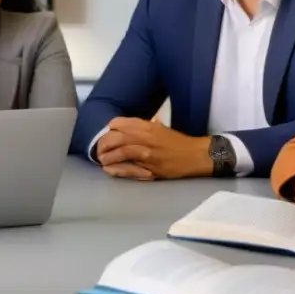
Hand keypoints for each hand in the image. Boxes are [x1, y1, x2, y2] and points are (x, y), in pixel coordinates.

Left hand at [96, 118, 210, 178]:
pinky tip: (109, 169)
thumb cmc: (178, 142)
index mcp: (148, 126)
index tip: (106, 133)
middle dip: (104, 143)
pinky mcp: (151, 168)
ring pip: (121, 151)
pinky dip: (117, 169)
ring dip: (107, 156)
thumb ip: (143, 126)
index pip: (121, 123)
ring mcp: (148, 153)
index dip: (110, 128)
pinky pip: (129, 168)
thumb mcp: (159, 128)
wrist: (195, 155)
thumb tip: (126, 125)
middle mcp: (146, 137)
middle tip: (99, 149)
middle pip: (117, 137)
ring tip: (101, 160)